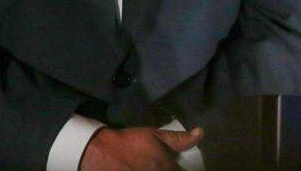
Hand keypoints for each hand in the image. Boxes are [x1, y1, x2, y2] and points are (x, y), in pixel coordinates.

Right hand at [79, 126, 203, 170]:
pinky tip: (141, 168)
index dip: (181, 169)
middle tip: (162, 164)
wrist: (100, 152)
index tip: (177, 165)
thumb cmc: (130, 142)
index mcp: (167, 167)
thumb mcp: (155, 135)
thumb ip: (179, 139)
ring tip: (150, 164)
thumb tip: (201, 133)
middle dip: (170, 170)